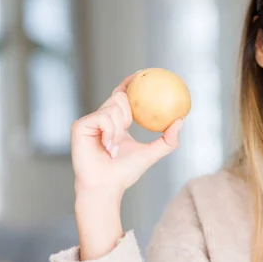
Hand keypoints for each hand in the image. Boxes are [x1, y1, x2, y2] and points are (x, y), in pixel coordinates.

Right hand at [71, 72, 183, 199]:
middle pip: (119, 98)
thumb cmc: (125, 173)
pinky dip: (110, 132)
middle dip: (127, 112)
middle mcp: (102, 119)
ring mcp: (90, 121)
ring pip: (113, 107)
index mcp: (116, 122)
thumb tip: (182, 119)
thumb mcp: (152, 153)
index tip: (143, 74)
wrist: (106, 187)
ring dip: (119, 129)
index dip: (130, 83)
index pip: (123, 96)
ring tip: (114, 148)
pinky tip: (107, 146)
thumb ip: (168, 139)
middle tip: (128, 126)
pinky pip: (103, 117)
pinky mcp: (80, 125)